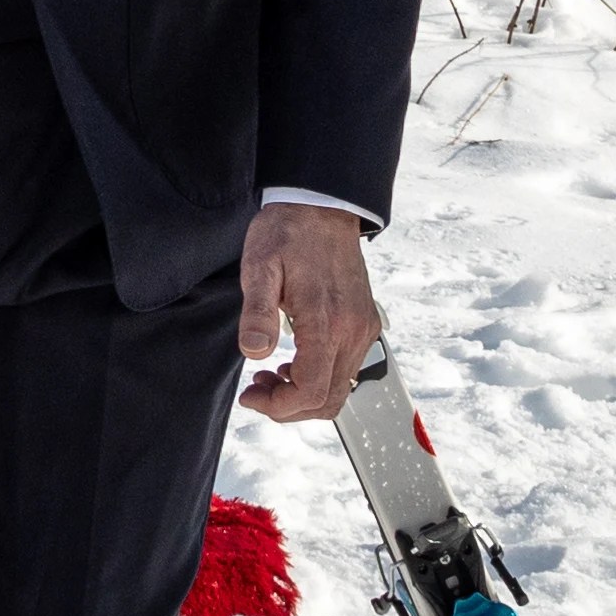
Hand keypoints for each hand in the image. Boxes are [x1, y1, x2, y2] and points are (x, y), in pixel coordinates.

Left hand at [235, 204, 380, 424]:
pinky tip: (292, 362)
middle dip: (290, 407)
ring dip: (304, 394)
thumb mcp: (259, 267)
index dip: (279, 406)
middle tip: (256, 390)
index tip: (251, 396)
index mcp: (327, 322)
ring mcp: (363, 329)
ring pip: (340, 388)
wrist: (321, 208)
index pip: (312, 391)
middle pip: (330, 400)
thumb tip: (255, 352)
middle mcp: (353, 332)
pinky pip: (346, 369)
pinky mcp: (364, 323)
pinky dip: (319, 379)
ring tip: (268, 375)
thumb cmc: (287, 234)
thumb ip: (257, 312)